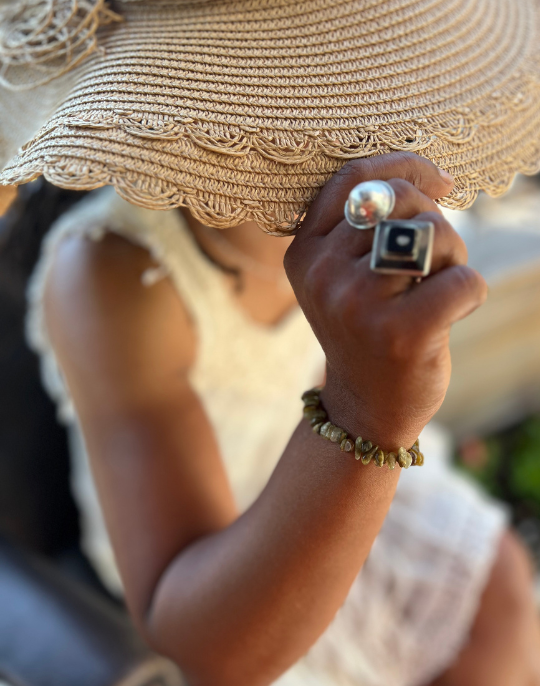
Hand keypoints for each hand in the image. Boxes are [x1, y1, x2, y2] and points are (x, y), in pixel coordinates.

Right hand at [284, 152, 486, 449]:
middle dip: (434, 222)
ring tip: (436, 287)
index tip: (441, 180)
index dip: (405, 166)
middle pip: (401, 202)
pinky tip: (450, 314)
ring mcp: (357, 304)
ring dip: (453, 256)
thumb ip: (367, 226)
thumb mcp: (343, 276)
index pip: (353, 179)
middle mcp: (322, 274)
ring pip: (433, 235)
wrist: (366, 406)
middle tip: (433, 260)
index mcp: (304, 252)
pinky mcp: (400, 334)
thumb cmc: (367, 330)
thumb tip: (433, 178)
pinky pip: (463, 280)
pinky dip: (471, 292)